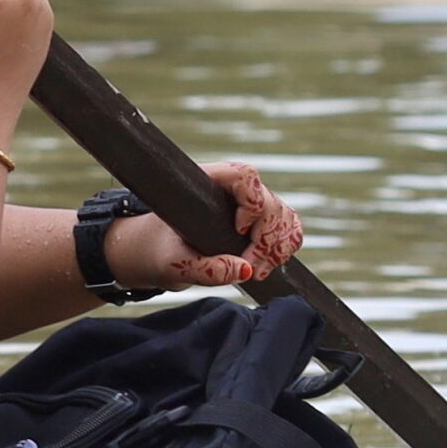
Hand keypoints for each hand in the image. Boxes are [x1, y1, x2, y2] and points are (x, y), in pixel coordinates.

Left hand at [104, 162, 302, 289]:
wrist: (156, 252)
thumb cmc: (159, 251)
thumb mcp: (173, 264)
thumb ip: (205, 269)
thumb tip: (246, 270)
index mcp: (204, 183)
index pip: (244, 175)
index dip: (251, 202)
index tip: (238, 231)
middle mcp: (232, 189)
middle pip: (271, 202)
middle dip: (266, 240)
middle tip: (250, 268)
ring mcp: (249, 204)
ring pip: (285, 216)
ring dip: (277, 248)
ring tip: (255, 272)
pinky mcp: (260, 222)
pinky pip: (289, 229)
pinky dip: (283, 249)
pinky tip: (263, 267)